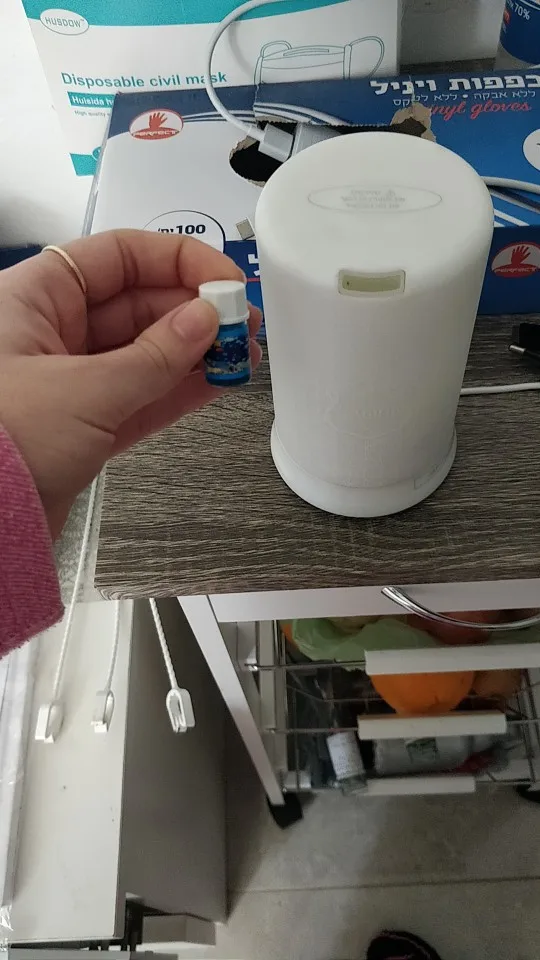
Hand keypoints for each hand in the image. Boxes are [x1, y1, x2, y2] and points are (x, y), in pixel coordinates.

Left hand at [0, 229, 261, 536]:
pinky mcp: (83, 424)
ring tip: (241, 356)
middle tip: (243, 325)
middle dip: (194, 311)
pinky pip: (140, 394)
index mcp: (34, 298)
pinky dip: (178, 389)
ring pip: (144, 351)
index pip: (118, 256)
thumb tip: (205, 320)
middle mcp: (49, 332)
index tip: (224, 280)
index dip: (177, 261)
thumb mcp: (84, 392)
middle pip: (137, 302)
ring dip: (194, 353)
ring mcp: (68, 379)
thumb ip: (154, 356)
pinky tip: (216, 382)